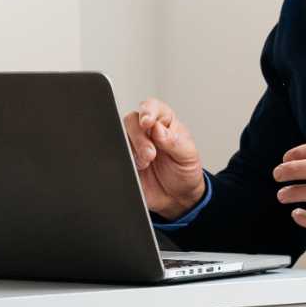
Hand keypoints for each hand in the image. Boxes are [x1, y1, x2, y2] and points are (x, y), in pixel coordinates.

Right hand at [122, 99, 206, 218]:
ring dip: (132, 151)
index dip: (147, 110)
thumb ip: (174, 141)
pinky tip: (137, 169)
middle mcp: (147, 132)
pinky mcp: (126, 161)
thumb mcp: (188, 156)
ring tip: (146, 164)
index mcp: (164, 123)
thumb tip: (158, 129)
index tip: (147, 121)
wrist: (177, 198)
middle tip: (150, 154)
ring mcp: (134, 147)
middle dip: (139, 137)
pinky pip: (117, 156)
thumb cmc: (184, 172)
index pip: (153, 107)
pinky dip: (126, 162)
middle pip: (131, 121)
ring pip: (121, 137)